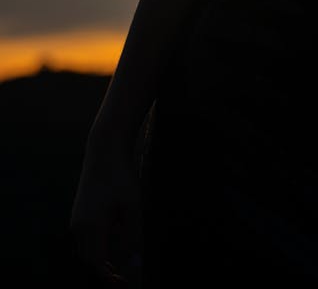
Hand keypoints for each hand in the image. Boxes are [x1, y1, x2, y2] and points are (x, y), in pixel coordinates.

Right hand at [70, 138, 143, 286]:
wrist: (104, 150)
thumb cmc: (121, 176)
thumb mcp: (133, 204)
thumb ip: (132, 234)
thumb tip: (133, 259)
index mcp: (91, 225)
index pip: (97, 262)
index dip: (109, 275)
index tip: (122, 282)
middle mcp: (79, 225)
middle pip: (90, 258)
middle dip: (106, 267)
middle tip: (124, 272)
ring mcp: (76, 218)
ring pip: (87, 248)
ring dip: (103, 252)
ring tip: (122, 234)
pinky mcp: (79, 212)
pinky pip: (87, 236)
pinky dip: (100, 240)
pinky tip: (115, 224)